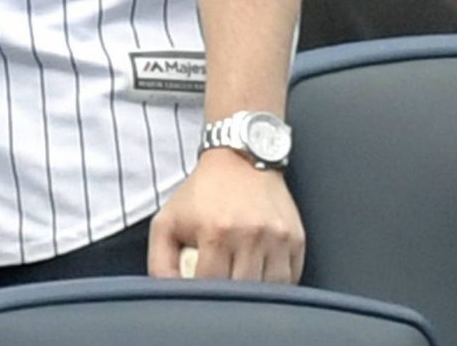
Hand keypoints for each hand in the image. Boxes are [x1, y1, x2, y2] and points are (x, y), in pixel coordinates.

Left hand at [148, 150, 304, 283]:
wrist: (241, 158)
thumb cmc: (201, 192)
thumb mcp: (166, 222)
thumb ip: (160, 263)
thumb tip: (170, 295)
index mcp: (217, 232)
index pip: (210, 288)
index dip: (202, 298)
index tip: (198, 293)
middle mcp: (251, 234)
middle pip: (242, 293)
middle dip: (228, 298)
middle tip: (219, 290)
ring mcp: (278, 236)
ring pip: (270, 290)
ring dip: (254, 293)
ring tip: (240, 282)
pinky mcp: (296, 237)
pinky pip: (291, 277)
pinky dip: (276, 284)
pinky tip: (260, 274)